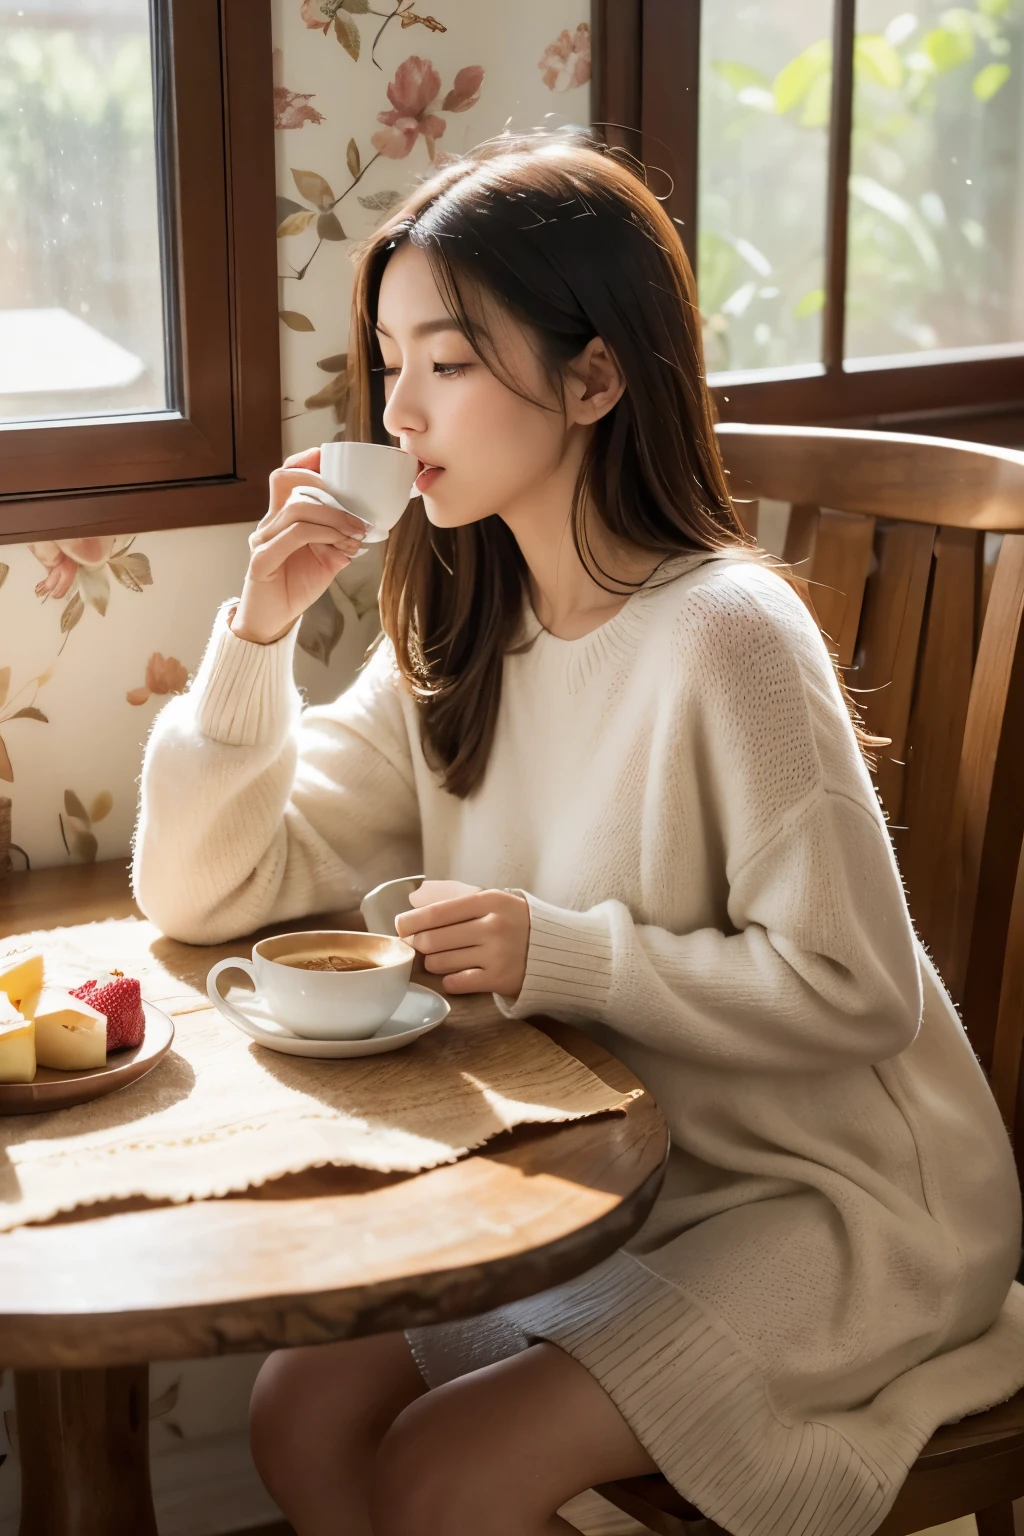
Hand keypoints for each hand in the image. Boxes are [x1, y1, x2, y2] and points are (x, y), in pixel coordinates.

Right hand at [231, 447, 372, 644]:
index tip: (329, 457)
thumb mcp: (326, 559)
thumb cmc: (296, 586)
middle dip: (331, 492)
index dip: (304, 461)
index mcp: (281, 517)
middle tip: (360, 514)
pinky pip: (295, 535)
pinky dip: (323, 535)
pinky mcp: (262, 560)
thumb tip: (365, 528)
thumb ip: (340, 540)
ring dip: (334, 518)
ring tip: (357, 532)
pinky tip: (341, 546)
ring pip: (298, 510)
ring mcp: (262, 540)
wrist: (272, 620)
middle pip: (292, 485)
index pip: (286, 476)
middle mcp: (268, 523)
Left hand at [395, 888, 530, 997]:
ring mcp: (497, 954)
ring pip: (439, 962)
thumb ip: (455, 897)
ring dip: (435, 962)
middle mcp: (493, 926)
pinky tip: (459, 973)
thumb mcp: (492, 900)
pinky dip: (450, 980)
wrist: (555, 949)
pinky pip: (454, 983)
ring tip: (447, 957)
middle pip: (432, 939)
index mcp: (489, 901)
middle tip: (423, 944)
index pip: (436, 912)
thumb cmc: (514, 921)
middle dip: (420, 943)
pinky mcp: (499, 980)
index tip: (400, 926)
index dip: (411, 921)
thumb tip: (414, 899)